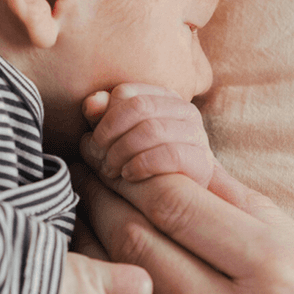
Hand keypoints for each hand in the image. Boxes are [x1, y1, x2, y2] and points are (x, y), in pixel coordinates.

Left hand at [73, 163, 293, 293]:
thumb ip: (263, 219)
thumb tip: (198, 163)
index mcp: (281, 269)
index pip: (172, 199)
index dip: (128, 168)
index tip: (113, 152)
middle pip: (137, 241)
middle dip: (100, 200)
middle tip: (83, 179)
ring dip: (93, 259)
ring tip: (80, 232)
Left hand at [80, 84, 214, 187]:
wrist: (177, 201)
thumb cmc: (141, 166)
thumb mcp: (117, 140)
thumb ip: (102, 118)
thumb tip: (91, 103)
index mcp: (164, 98)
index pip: (126, 92)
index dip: (103, 117)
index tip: (93, 142)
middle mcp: (185, 110)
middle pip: (138, 107)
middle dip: (110, 133)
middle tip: (98, 156)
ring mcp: (197, 135)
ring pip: (151, 129)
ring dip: (122, 151)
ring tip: (109, 170)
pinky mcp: (201, 161)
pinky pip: (168, 154)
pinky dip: (141, 164)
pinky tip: (128, 175)